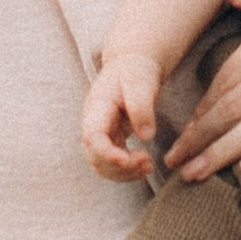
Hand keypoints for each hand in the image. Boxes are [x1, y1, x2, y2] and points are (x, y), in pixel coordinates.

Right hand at [82, 53, 161, 180]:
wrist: (132, 65)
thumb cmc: (135, 70)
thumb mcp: (141, 82)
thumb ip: (142, 106)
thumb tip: (146, 136)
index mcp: (97, 107)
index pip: (92, 136)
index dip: (106, 153)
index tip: (127, 160)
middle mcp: (94, 123)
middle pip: (94, 156)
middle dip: (119, 167)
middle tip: (147, 163)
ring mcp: (101, 134)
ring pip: (102, 165)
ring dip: (123, 173)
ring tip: (148, 167)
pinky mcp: (111, 140)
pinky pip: (112, 163)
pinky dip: (127, 170)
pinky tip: (145, 166)